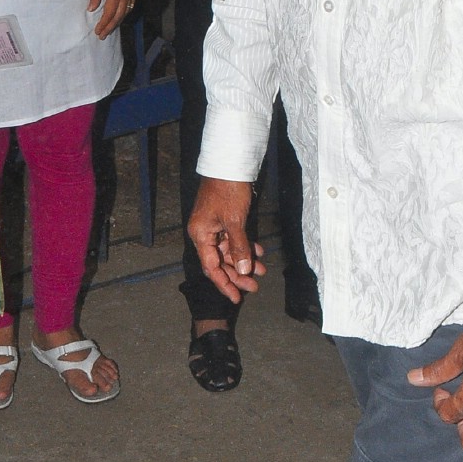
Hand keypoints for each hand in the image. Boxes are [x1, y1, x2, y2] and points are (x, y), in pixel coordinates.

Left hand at [88, 0, 134, 39]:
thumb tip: (92, 9)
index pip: (109, 14)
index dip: (103, 24)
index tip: (97, 32)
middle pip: (118, 16)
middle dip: (110, 27)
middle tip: (102, 35)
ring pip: (125, 11)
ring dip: (117, 21)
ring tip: (110, 28)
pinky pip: (130, 4)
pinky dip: (125, 12)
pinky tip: (121, 15)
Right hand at [188, 177, 265, 303]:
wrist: (230, 163)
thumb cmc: (229, 190)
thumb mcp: (235, 221)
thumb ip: (239, 247)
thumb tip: (242, 269)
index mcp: (200, 235)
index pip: (212, 267)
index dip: (225, 284)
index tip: (237, 298)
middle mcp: (204, 232)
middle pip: (220, 261)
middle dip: (238, 274)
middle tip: (255, 286)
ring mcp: (214, 225)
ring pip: (229, 250)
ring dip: (244, 260)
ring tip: (262, 270)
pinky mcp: (224, 218)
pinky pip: (234, 238)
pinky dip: (245, 245)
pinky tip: (259, 251)